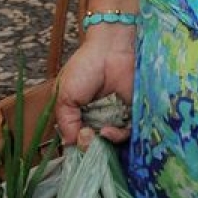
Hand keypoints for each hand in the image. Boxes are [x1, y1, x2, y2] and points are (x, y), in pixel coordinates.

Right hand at [55, 30, 136, 144]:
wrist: (110, 49)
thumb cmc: (85, 68)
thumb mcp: (65, 97)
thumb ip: (66, 123)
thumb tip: (70, 145)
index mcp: (80, 114)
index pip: (77, 139)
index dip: (76, 146)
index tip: (74, 145)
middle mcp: (98, 117)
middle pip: (95, 144)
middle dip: (89, 148)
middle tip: (85, 140)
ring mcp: (115, 115)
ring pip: (111, 142)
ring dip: (102, 144)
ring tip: (96, 135)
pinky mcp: (132, 111)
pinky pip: (127, 132)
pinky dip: (117, 137)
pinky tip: (107, 131)